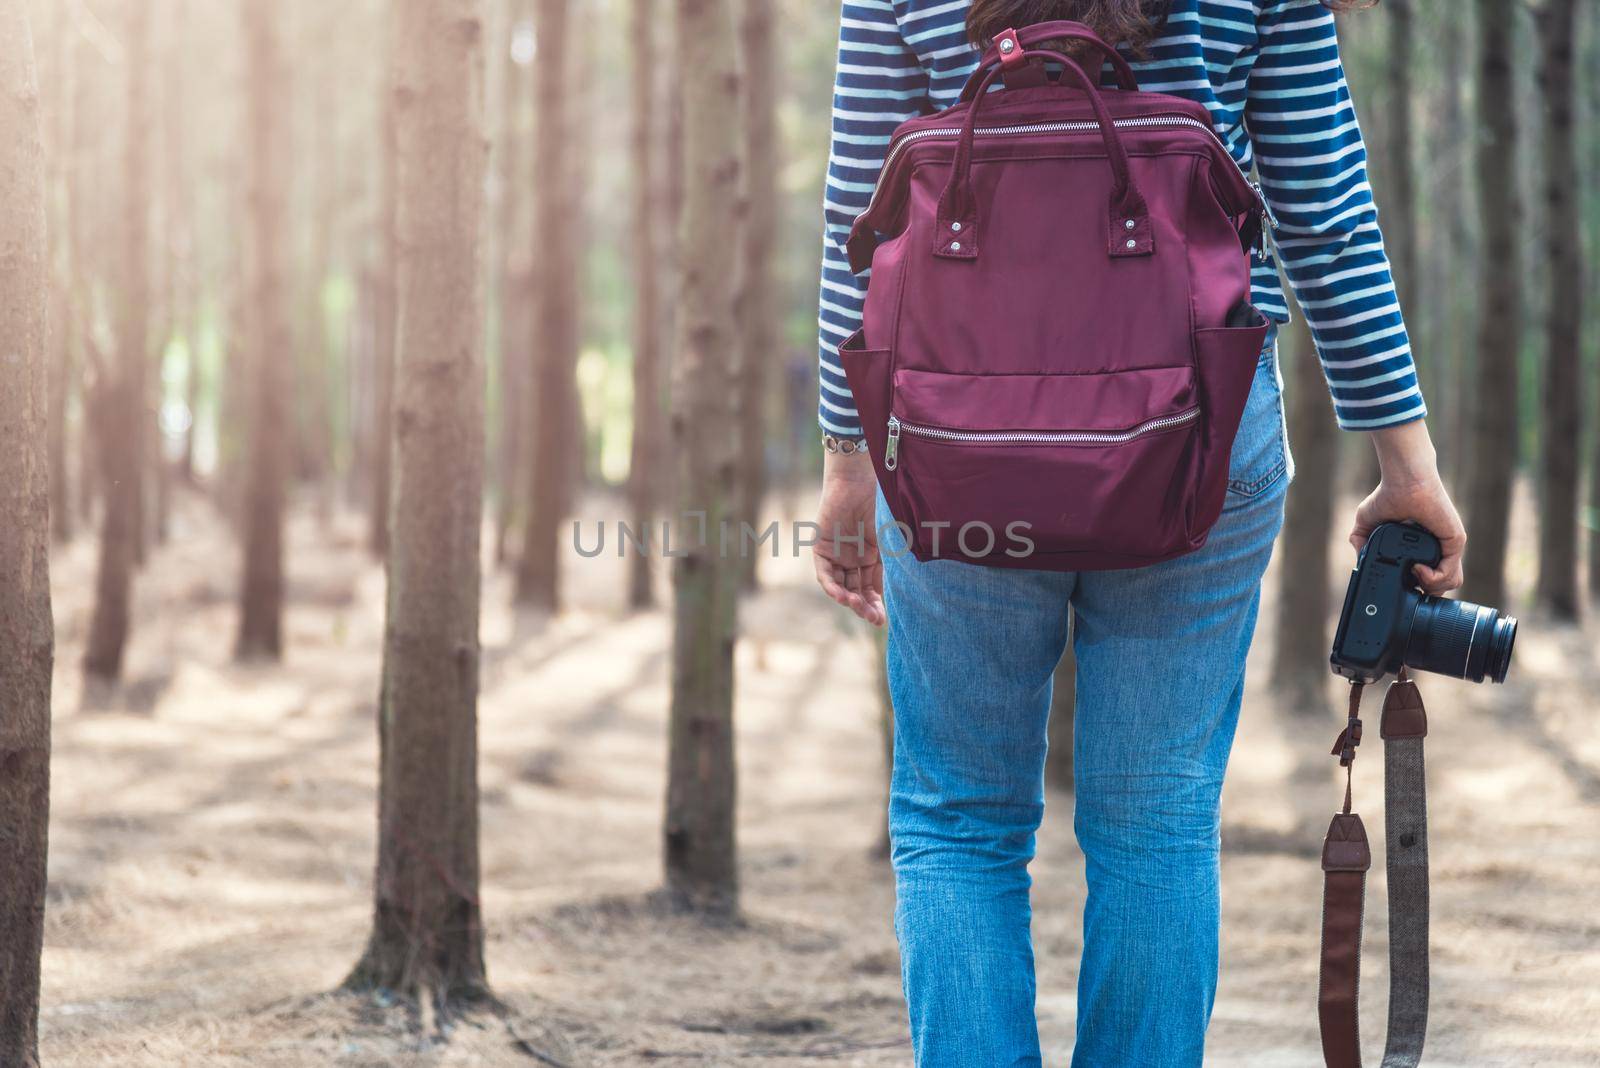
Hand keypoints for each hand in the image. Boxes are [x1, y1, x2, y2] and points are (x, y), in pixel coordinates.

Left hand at [811, 449, 885, 625]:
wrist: (861, 481)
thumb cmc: (882, 506)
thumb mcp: (891, 541)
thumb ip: (891, 566)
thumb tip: (900, 595)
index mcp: (873, 558)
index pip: (872, 589)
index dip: (876, 606)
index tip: (882, 621)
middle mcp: (854, 559)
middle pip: (857, 591)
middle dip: (864, 606)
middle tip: (873, 618)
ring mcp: (837, 555)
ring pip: (841, 586)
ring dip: (849, 599)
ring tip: (858, 606)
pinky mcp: (821, 548)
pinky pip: (824, 574)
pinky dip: (832, 586)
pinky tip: (842, 596)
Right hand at [1350, 420, 1464, 594]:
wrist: (1403, 481)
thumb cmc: (1387, 496)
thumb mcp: (1367, 524)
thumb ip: (1361, 542)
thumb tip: (1360, 560)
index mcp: (1423, 546)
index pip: (1428, 577)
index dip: (1416, 586)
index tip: (1401, 584)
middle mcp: (1438, 548)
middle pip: (1442, 585)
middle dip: (1424, 592)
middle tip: (1408, 585)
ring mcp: (1448, 546)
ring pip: (1451, 583)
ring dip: (1430, 588)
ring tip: (1414, 575)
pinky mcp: (1454, 542)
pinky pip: (1449, 574)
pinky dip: (1432, 579)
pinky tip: (1418, 569)